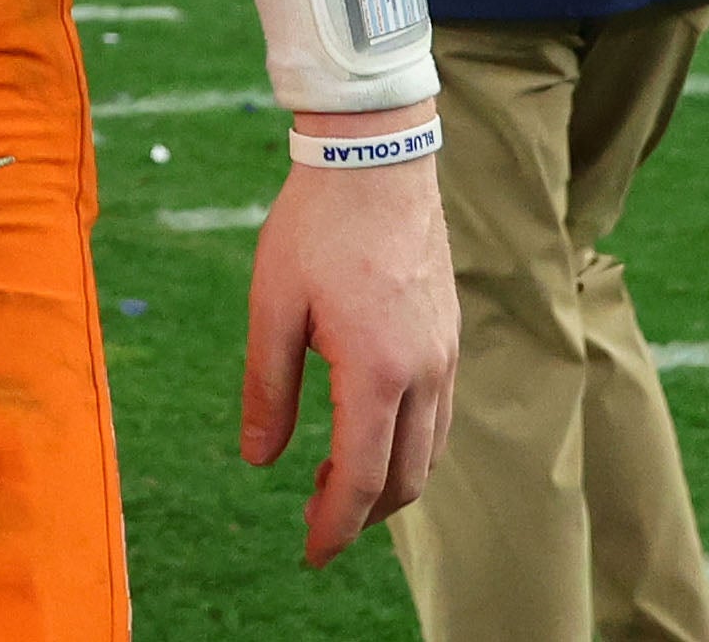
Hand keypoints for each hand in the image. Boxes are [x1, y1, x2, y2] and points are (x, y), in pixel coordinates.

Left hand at [243, 117, 457, 566]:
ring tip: (339, 485)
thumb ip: (268, 388)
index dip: (335, 526)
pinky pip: (440, 415)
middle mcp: (424, 371)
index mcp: (376, 370)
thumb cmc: (315, 226)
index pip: (362, 478)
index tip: (310, 552)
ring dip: (390, 483)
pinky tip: (371, 433)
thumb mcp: (272, 305)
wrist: (376, 156)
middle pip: (405, 479)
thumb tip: (259, 461)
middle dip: (363, 515)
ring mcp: (444, 353)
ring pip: (430, 451)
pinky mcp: (449, 334)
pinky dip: (410, 445)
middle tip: (317, 524)